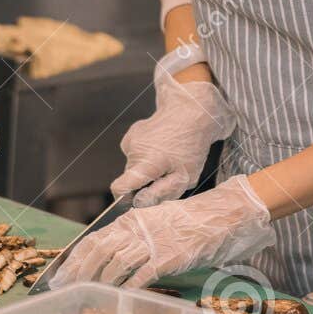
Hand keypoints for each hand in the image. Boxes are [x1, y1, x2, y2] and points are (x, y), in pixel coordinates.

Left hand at [51, 175, 272, 288]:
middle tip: (64, 288)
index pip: (94, 238)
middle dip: (79, 271)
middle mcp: (137, 228)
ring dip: (99, 281)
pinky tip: (116, 298)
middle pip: (99, 250)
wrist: (219, 217)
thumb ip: (133, 238)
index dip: (75, 257)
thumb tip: (110, 259)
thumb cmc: (188, 224)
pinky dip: (126, 287)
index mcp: (131, 220)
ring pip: (116, 262)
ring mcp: (152, 242)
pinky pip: (141, 274)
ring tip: (86, 295)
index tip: (61, 274)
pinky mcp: (168, 256)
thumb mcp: (155, 224)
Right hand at [112, 63, 235, 206]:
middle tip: (166, 176)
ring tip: (167, 158)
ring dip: (147, 167)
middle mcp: (134, 151)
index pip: (120, 187)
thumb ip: (162, 193)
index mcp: (146, 163)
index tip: (134, 201)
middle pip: (130, 177)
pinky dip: (145, 154)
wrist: (191, 110)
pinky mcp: (133, 133)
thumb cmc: (192, 145)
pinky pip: (135, 152)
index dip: (124, 198)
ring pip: (134, 165)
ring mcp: (131, 140)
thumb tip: (140, 203)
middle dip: (144, 182)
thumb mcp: (186, 176)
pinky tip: (161, 147)